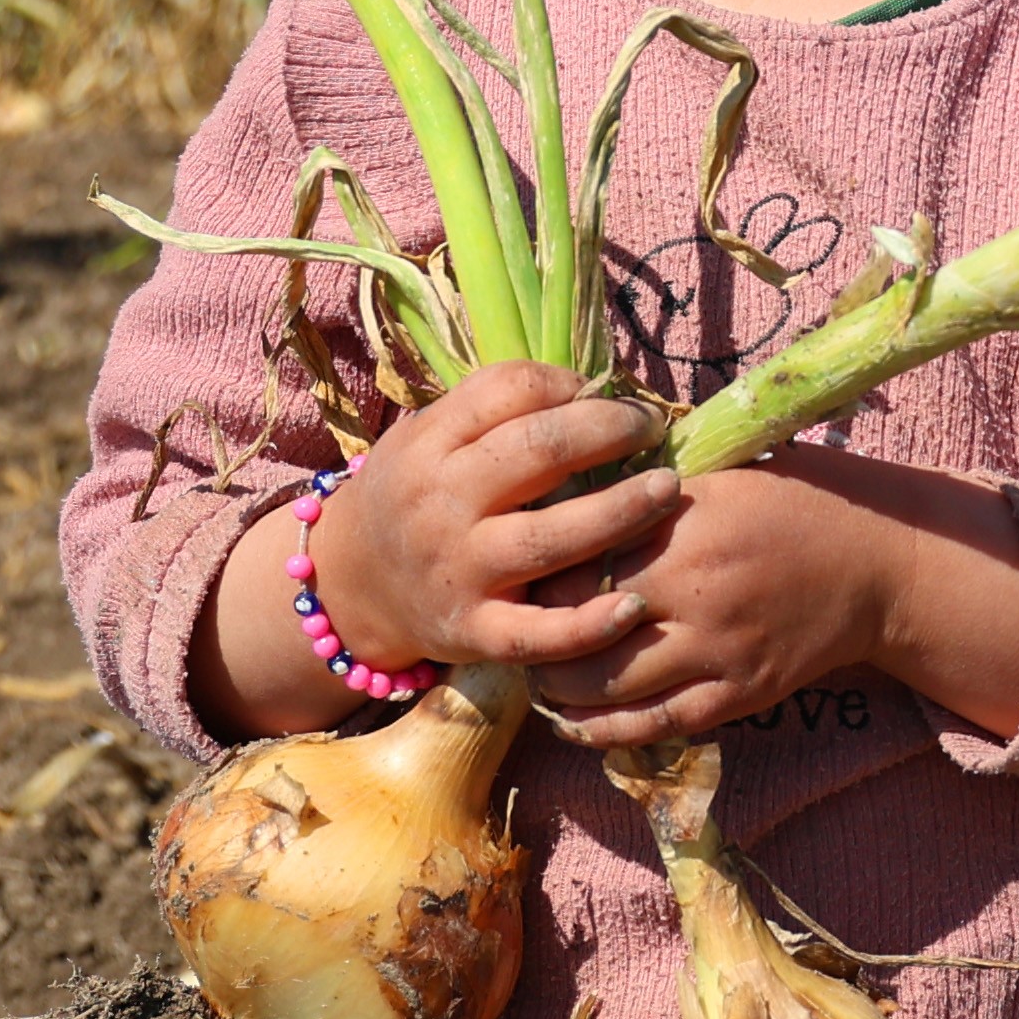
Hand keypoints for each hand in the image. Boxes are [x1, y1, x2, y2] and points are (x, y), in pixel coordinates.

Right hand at [306, 363, 677, 676]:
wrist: (350, 585)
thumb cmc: (413, 497)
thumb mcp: (426, 437)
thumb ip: (492, 411)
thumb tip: (591, 386)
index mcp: (429, 444)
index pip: (509, 390)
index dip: (571, 384)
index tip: (608, 393)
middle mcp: (441, 505)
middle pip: (538, 452)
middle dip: (608, 431)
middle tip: (649, 428)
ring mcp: (459, 571)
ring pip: (550, 538)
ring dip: (621, 510)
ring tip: (668, 489)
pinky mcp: (475, 633)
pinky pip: (539, 633)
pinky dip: (590, 624)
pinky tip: (637, 605)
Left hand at [530, 454, 1018, 752]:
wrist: (877, 564)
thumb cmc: (793, 501)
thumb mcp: (721, 470)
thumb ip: (646, 483)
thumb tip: (562, 484)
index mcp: (687, 522)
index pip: (578, 551)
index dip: (537, 562)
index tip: (517, 560)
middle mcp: (696, 591)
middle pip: (578, 624)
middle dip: (534, 630)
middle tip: (510, 624)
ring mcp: (717, 651)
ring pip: (605, 687)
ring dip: (556, 686)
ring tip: (535, 672)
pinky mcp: (737, 696)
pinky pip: (652, 725)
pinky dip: (602, 729)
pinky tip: (573, 720)